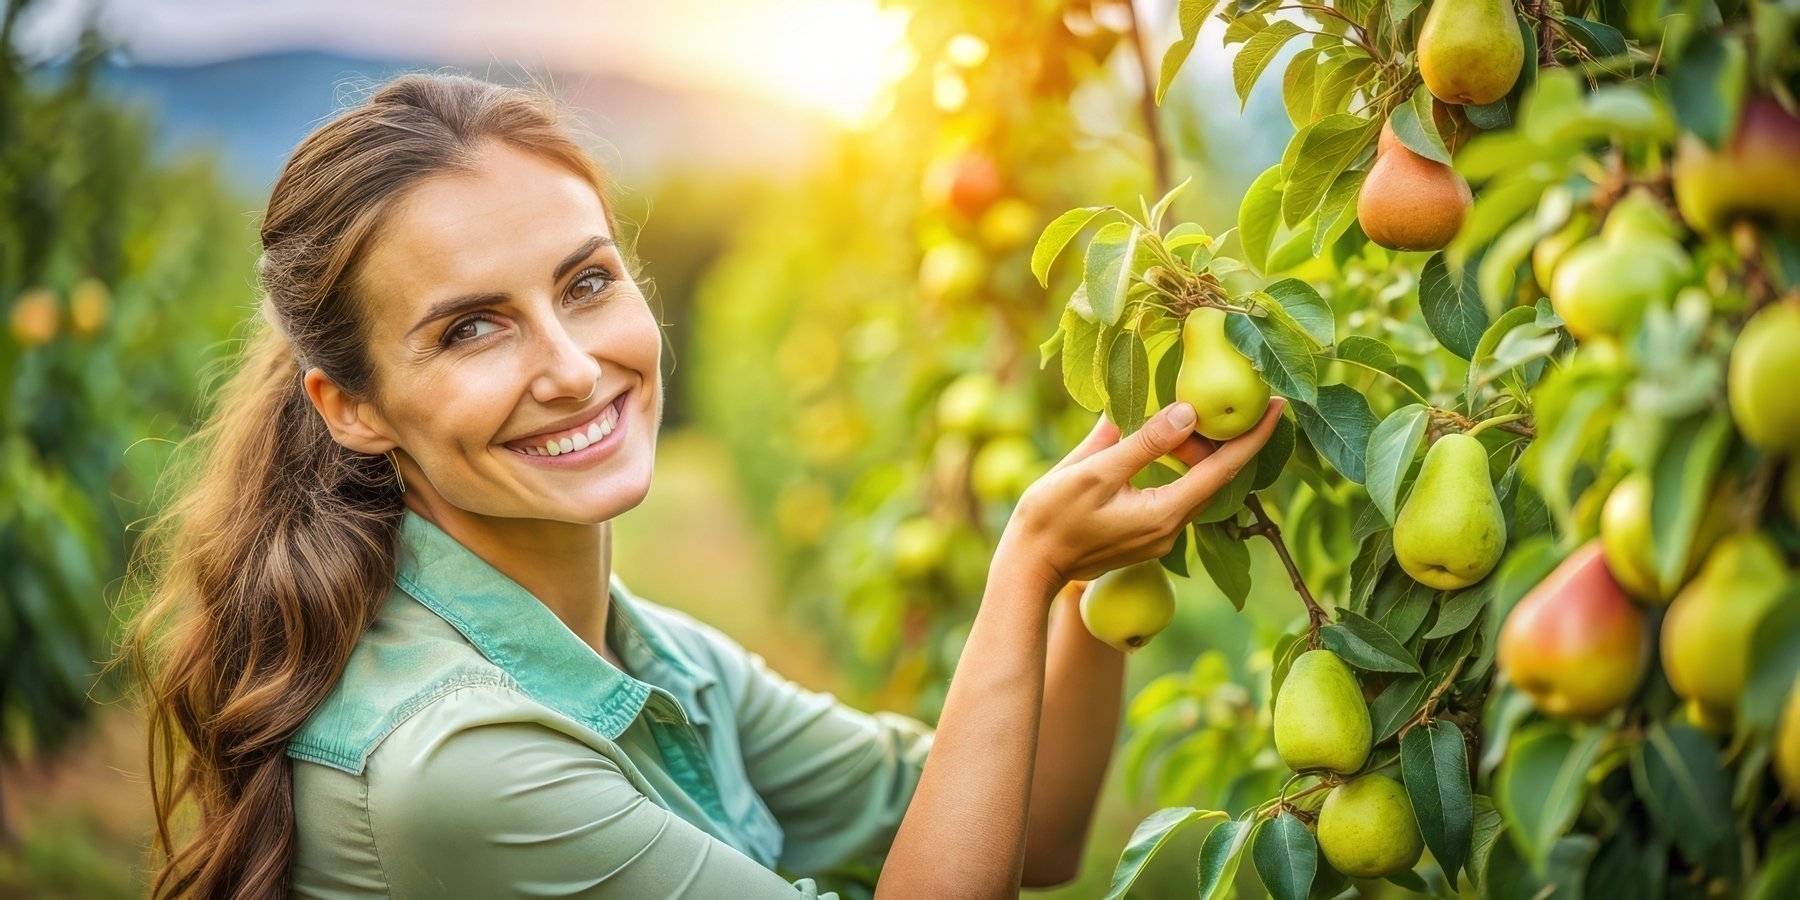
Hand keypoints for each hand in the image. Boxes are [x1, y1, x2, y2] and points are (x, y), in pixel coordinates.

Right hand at [997, 398, 1286, 591]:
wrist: (1028, 567)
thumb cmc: (1052, 517)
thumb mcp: (1095, 470)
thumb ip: (1144, 441)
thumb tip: (1189, 411)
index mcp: (1164, 513)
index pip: (1225, 469)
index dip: (1254, 436)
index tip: (1280, 406)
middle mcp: (1171, 530)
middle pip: (1212, 478)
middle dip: (1214, 439)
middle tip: (1197, 404)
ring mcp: (1159, 537)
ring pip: (1193, 488)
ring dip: (1192, 454)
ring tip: (1175, 422)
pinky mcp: (1144, 537)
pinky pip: (1175, 496)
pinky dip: (1176, 469)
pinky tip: (1160, 448)